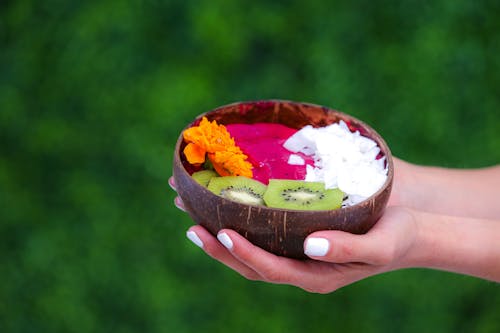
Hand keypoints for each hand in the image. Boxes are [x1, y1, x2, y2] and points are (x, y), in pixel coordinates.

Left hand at [184, 206, 417, 292]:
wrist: (410, 232)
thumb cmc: (399, 236)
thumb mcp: (380, 245)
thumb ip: (347, 248)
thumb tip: (311, 245)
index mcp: (316, 276)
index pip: (270, 269)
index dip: (243, 254)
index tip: (221, 232)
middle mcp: (301, 269)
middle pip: (250, 264)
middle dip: (218, 247)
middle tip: (189, 224)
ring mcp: (297, 255)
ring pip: (250, 250)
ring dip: (220, 234)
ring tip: (193, 212)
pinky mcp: (298, 238)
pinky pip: (262, 234)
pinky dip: (240, 222)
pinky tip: (226, 204)